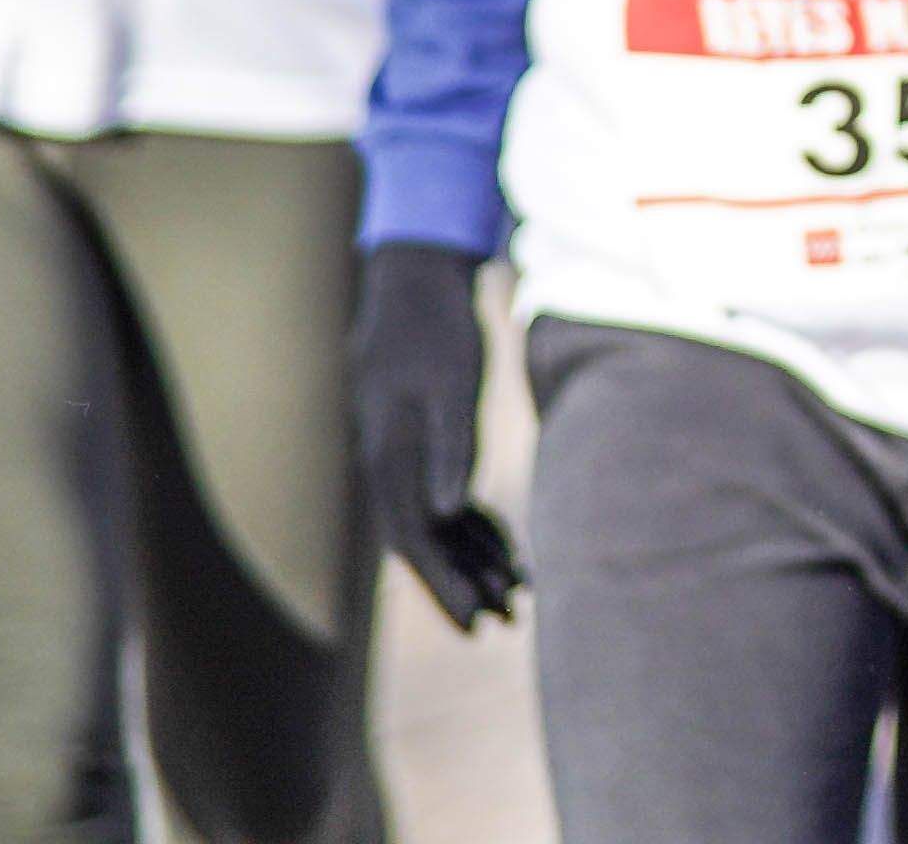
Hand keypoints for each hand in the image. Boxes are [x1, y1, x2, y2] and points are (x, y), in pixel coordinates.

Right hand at [350, 239, 522, 630]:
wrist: (414, 283)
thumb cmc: (436, 328)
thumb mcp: (450, 384)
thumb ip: (449, 446)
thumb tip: (445, 512)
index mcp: (391, 458)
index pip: (413, 539)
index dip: (443, 585)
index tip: (474, 624)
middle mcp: (391, 466)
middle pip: (424, 543)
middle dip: (461, 585)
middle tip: (504, 623)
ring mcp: (405, 455)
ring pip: (437, 525)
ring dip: (472, 561)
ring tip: (516, 598)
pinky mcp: (423, 442)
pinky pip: (446, 499)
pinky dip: (474, 526)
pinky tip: (507, 550)